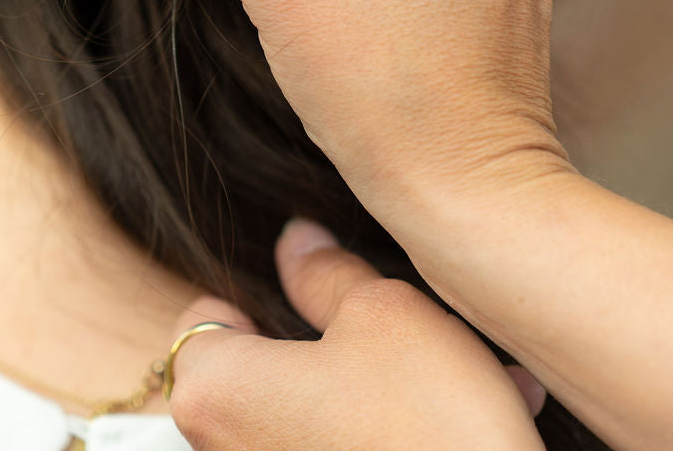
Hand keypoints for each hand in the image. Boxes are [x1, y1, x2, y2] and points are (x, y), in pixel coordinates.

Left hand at [166, 219, 544, 449]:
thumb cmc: (425, 426)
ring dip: (384, 387)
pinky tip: (471, 416)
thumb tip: (297, 241)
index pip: (200, 321)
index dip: (256, 296)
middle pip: (267, 371)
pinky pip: (354, 450)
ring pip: (321, 413)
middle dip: (340, 342)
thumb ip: (326, 273)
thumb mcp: (382, 314)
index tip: (309, 295)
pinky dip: (397, 433)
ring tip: (462, 371)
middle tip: (405, 328)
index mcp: (216, 392)